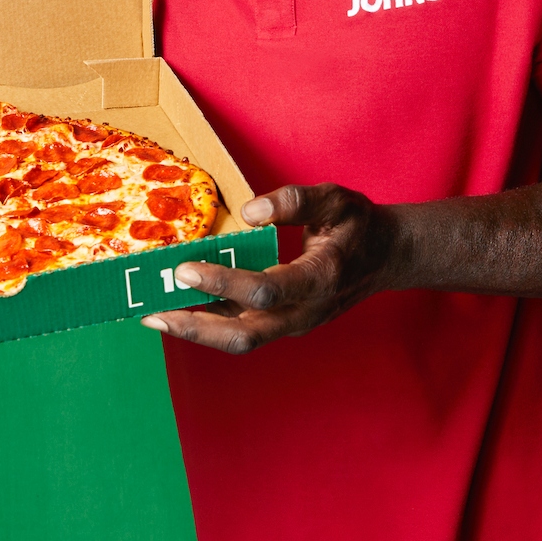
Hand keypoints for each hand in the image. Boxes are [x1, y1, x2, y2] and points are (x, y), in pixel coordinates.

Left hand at [143, 183, 399, 353]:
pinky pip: (244, 331)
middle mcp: (306, 312)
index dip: (223, 283)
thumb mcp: (335, 199)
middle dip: (196, 327)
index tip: (185, 268)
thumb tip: (249, 212)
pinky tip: (181, 309)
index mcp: (320, 278)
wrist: (388, 257)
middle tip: (153, 312)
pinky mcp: (285, 324)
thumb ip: (293, 201)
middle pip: (246, 335)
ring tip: (155, 315)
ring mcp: (295, 323)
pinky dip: (210, 324)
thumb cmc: (359, 225)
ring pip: (241, 340)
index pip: (265, 291)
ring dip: (197, 331)